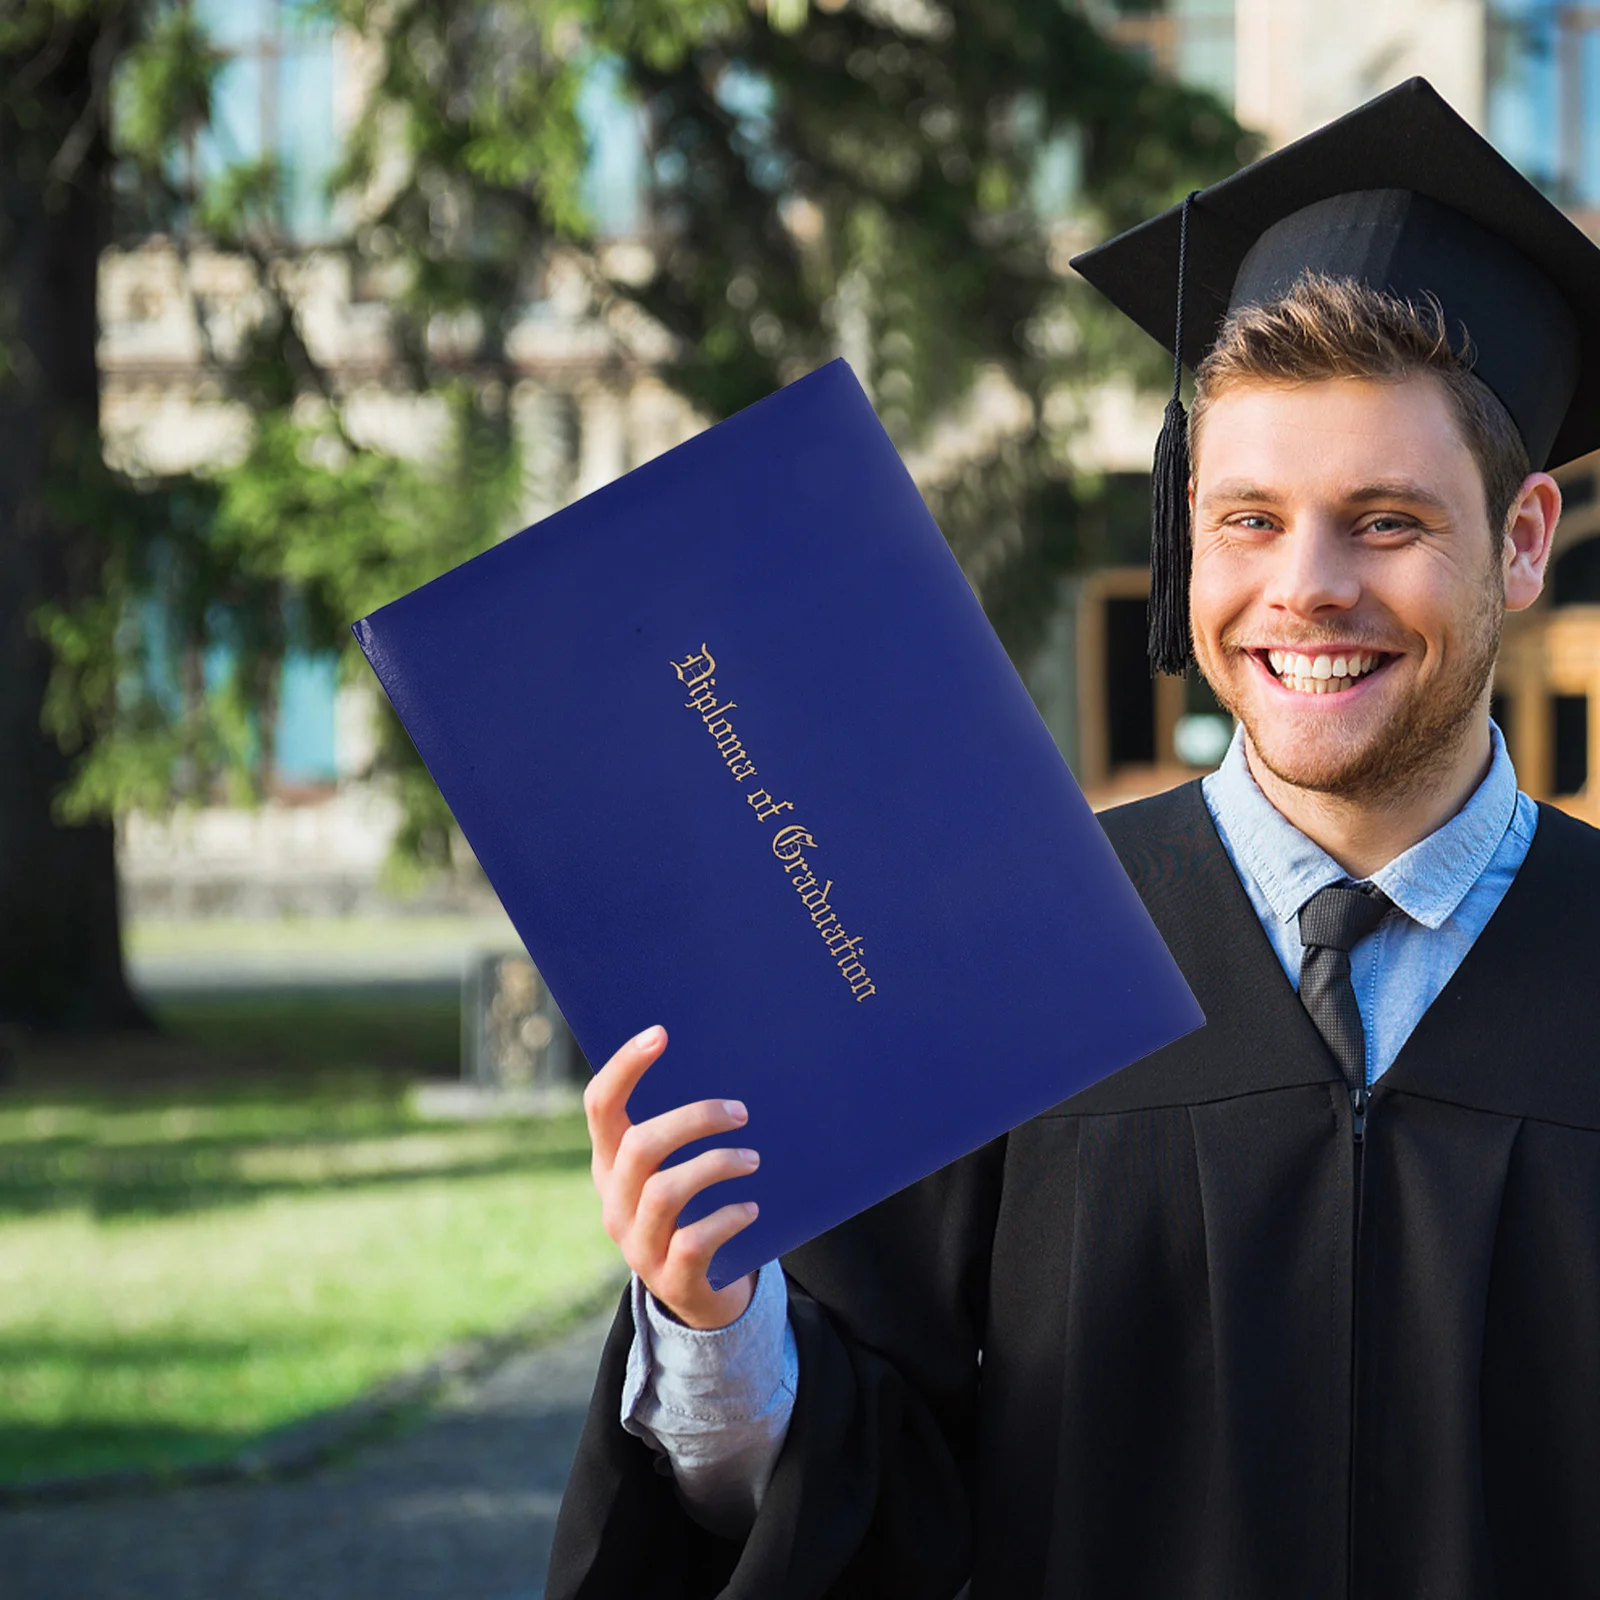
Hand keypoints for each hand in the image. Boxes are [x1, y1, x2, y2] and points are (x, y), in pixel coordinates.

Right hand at [584, 1024, 759, 1329]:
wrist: (701, 1296)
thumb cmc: (693, 1211)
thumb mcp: (674, 1169)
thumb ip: (681, 1130)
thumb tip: (727, 1065)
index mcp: (610, 1164)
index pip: (600, 1106)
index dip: (624, 1067)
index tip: (661, 1033)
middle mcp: (614, 1202)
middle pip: (639, 1146)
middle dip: (694, 1120)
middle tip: (741, 1112)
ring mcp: (637, 1244)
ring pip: (666, 1191)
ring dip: (717, 1165)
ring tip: (754, 1159)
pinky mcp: (670, 1278)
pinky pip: (695, 1240)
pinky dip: (728, 1217)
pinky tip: (752, 1208)